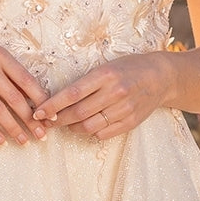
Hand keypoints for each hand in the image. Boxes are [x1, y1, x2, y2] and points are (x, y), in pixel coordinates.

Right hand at [0, 22, 48, 145]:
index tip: (51, 115)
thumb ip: (8, 70)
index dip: (42, 100)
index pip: (27, 81)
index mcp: (0, 56)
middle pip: (16, 98)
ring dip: (13, 128)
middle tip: (42, 134)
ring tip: (24, 140)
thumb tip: (31, 93)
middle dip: (32, 119)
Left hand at [33, 52, 176, 139]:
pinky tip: (87, 126)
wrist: (161, 76)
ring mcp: (125, 109)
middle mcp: (115, 92)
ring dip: (73, 128)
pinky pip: (104, 134)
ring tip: (67, 124)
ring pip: (89, 127)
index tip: (38, 112)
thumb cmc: (128, 68)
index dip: (52, 106)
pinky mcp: (131, 122)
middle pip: (78, 113)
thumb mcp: (106, 67)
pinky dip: (91, 132)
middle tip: (45, 122)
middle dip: (58, 120)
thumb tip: (58, 101)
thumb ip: (85, 83)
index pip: (72, 94)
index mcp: (105, 75)